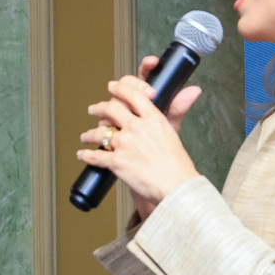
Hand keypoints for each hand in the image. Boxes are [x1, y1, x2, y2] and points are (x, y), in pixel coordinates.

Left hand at [75, 55, 202, 218]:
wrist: (176, 187)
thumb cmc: (178, 164)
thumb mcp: (176, 132)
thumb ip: (177, 110)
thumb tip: (192, 90)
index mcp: (153, 118)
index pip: (133, 94)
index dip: (119, 88)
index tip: (112, 87)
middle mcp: (137, 128)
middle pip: (111, 108)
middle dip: (98, 108)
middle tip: (93, 109)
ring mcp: (125, 144)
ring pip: (99, 132)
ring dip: (89, 134)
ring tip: (85, 136)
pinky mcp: (116, 162)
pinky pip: (95, 155)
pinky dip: (86, 155)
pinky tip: (82, 154)